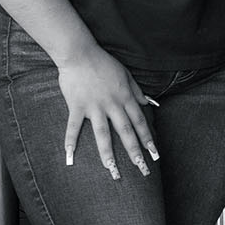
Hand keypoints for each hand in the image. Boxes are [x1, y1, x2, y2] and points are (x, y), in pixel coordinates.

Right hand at [56, 48, 157, 179]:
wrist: (79, 53)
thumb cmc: (103, 62)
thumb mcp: (125, 74)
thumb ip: (136, 91)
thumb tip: (147, 103)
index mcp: (125, 98)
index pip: (139, 122)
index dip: (147, 139)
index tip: (154, 154)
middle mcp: (112, 105)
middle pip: (125, 132)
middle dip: (135, 152)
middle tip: (142, 170)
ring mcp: (94, 107)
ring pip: (103, 135)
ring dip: (108, 154)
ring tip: (112, 170)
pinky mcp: (77, 107)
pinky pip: (73, 127)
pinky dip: (70, 142)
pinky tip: (70, 158)